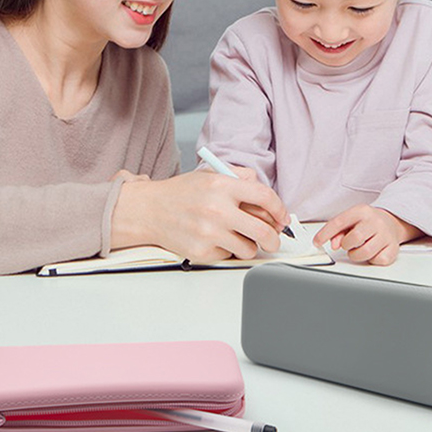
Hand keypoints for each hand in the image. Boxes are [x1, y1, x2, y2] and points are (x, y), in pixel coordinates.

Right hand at [111, 170, 289, 262]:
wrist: (149, 210)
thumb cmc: (180, 194)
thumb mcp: (210, 176)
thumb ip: (239, 178)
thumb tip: (266, 196)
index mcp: (222, 186)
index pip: (265, 197)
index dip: (280, 210)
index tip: (282, 218)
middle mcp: (217, 209)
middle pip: (263, 230)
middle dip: (274, 238)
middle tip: (273, 239)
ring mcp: (209, 233)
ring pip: (249, 248)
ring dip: (249, 245)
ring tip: (236, 236)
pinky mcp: (202, 251)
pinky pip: (228, 255)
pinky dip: (226, 250)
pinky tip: (214, 239)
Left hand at [313, 204, 422, 265]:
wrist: (392, 222)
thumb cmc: (366, 222)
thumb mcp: (351, 220)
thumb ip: (338, 230)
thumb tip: (334, 244)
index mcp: (361, 211)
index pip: (339, 222)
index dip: (325, 233)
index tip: (317, 242)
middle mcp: (375, 221)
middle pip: (354, 239)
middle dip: (346, 245)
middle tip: (348, 244)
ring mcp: (386, 235)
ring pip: (365, 252)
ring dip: (356, 255)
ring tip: (358, 248)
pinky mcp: (393, 248)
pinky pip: (377, 260)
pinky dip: (371, 259)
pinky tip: (372, 251)